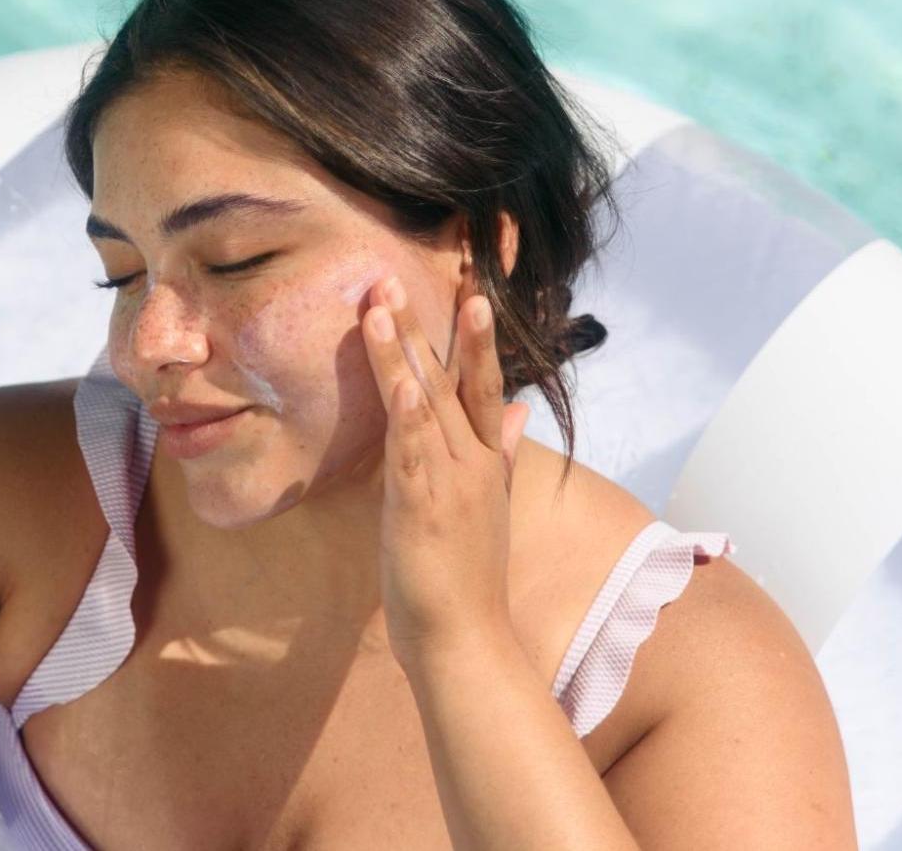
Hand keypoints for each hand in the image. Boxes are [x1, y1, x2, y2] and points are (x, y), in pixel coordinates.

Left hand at [361, 274, 531, 669]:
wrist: (466, 639)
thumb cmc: (465, 577)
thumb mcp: (487, 506)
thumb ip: (500, 451)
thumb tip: (517, 411)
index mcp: (487, 458)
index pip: (483, 379)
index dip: (475, 331)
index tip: (468, 282)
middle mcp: (475, 458)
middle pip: (458, 375)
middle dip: (438, 318)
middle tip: (425, 263)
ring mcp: (452, 477)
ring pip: (429, 397)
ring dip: (406, 345)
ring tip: (384, 298)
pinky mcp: (425, 500)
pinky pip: (413, 442)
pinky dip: (406, 405)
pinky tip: (397, 373)